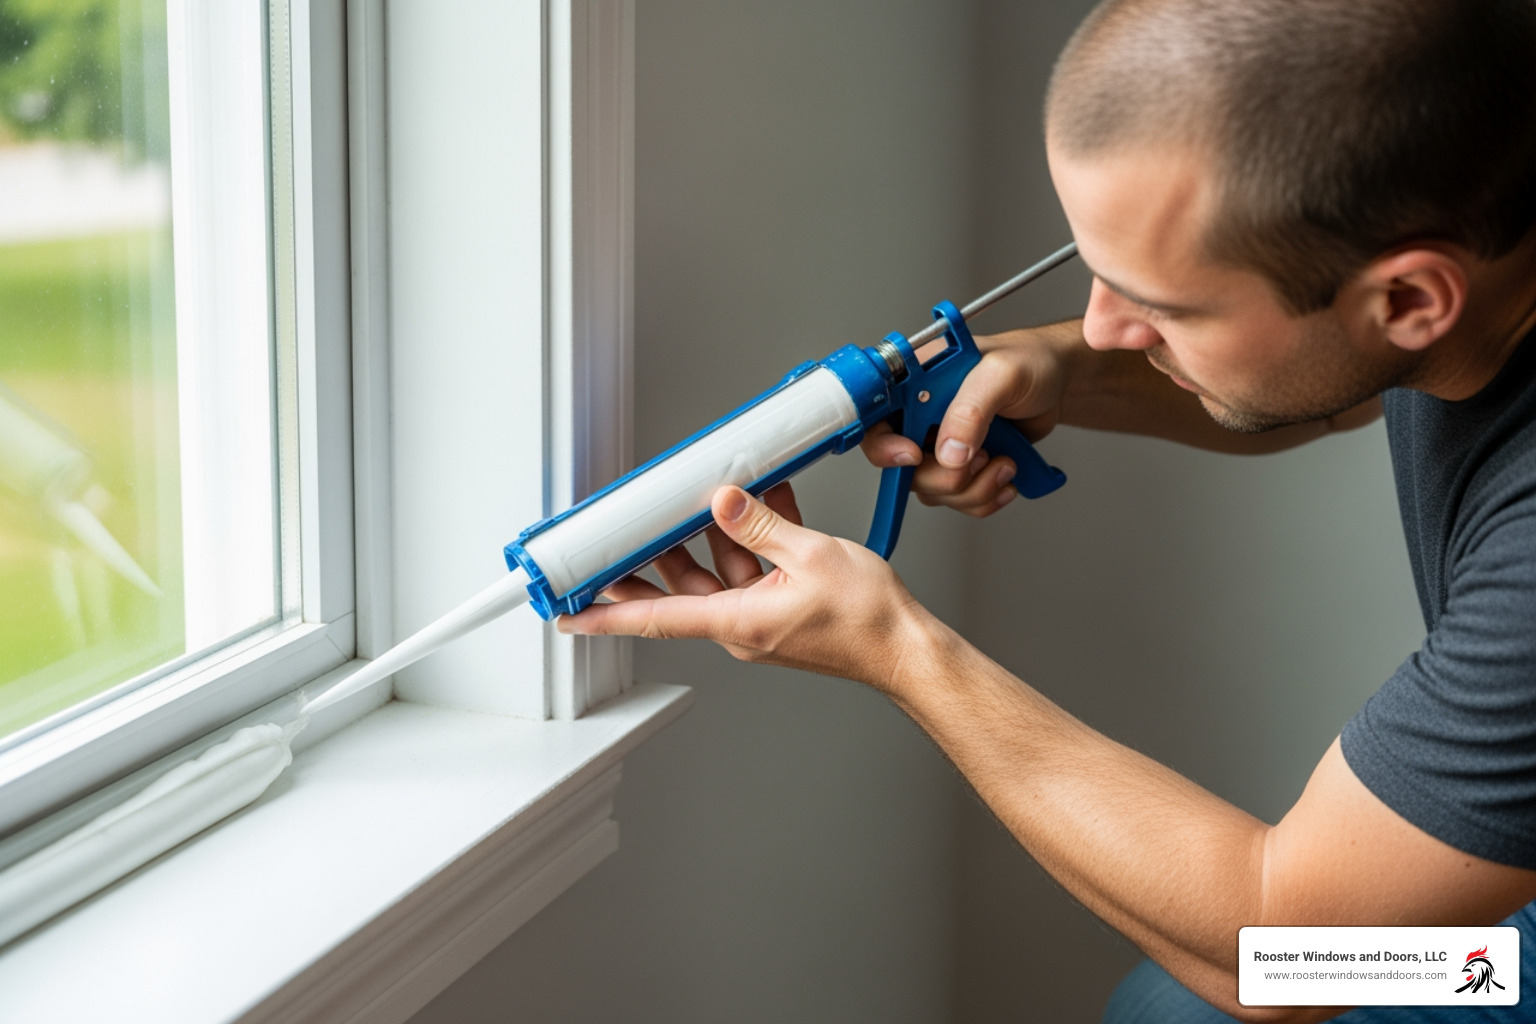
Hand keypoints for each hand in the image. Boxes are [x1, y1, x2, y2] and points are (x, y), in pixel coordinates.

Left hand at [557, 483, 932, 691]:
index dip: (604, 615)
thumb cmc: (867, 619)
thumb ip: (759, 525)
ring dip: (711, 535)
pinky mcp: (778, 610)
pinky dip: (750, 539)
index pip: (653, 618)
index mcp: (737, 622)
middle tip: (623, 530)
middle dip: (654, 555)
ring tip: (705, 496)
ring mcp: (758, 620)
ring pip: (716, 573)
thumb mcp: (810, 555)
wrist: (906, 646)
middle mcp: (739, 627)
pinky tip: (759, 504)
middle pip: (679, 590)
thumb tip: (722, 502)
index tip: (567, 612)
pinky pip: (749, 570)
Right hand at [860, 323, 1079, 516]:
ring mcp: (938, 444)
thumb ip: (971, 410)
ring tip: (1003, 462)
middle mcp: (918, 415)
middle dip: (946, 476)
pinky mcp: (959, 466)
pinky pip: (958, 500)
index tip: (915, 455)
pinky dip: (985, 496)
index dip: (885, 446)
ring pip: (932, 491)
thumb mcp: (1001, 374)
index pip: (875, 420)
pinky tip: (1006, 476)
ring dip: (973, 488)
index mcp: (913, 382)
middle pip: (903, 468)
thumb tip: (949, 453)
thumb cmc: (1029, 362)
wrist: (1057, 384)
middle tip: (980, 457)